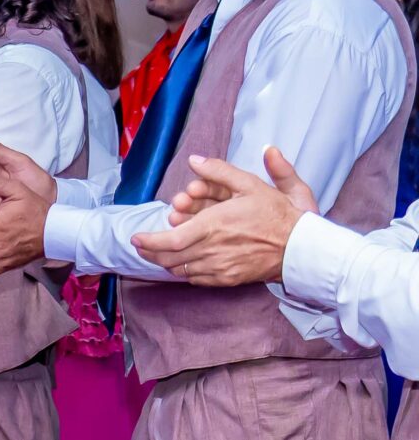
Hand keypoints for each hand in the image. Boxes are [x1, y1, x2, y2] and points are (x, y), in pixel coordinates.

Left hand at [129, 148, 313, 285]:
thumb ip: (220, 171)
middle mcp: (212, 250)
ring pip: (180, 269)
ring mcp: (220, 268)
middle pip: (169, 258)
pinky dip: (185, 271)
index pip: (171, 240)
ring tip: (158, 253)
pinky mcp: (228, 279)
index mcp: (214, 226)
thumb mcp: (252, 184)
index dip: (149, 242)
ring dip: (166, 262)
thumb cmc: (278, 214)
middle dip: (150, 252)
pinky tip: (183, 263)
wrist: (302, 247)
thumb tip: (195, 159)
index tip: (136, 238)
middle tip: (140, 247)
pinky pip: (197, 279)